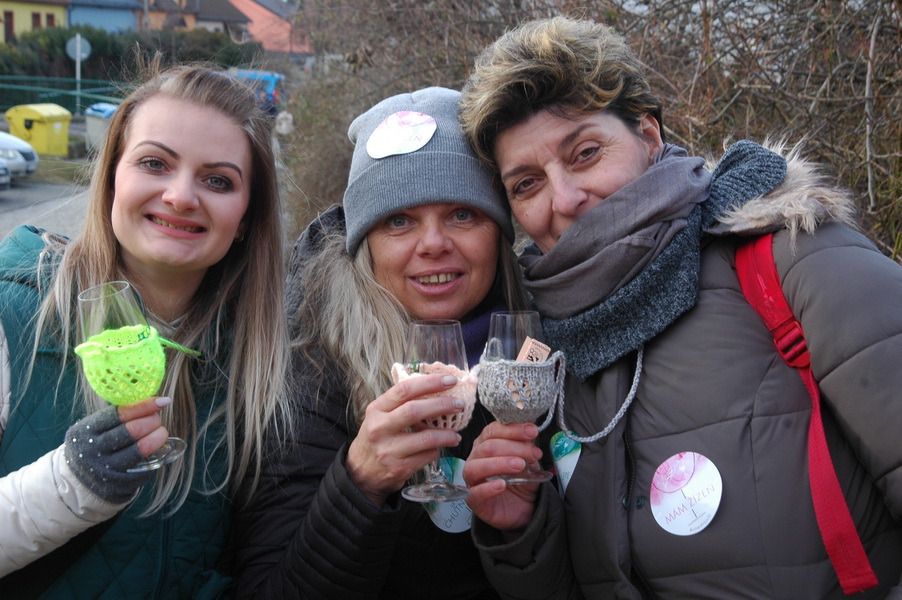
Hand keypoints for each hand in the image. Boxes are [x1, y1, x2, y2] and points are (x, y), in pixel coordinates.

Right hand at [63, 396, 171, 502]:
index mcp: (86, 431)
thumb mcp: (94, 429)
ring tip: (162, 431)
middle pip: (132, 430)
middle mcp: (94, 451)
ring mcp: (106, 469)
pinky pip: (144, 464)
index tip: (162, 401)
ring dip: (157, 437)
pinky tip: (157, 447)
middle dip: (151, 421)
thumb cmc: (95, 445)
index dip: (144, 406)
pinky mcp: (119, 483)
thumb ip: (118, 416)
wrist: (79, 480)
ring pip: (140, 449)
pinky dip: (154, 453)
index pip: (120, 414)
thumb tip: (151, 402)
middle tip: (157, 419)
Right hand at [346, 373, 464, 505]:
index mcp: (376, 409)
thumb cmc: (376, 438)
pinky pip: (427, 456)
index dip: (429, 382)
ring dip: (447, 435)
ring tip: (456, 435)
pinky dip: (436, 451)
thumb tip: (435, 389)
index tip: (450, 380)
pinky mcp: (398, 468)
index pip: (404, 389)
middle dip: (442, 405)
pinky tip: (439, 449)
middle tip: (459, 404)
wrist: (359, 474)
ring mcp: (389, 450)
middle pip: (415, 410)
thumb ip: (400, 404)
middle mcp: (380, 428)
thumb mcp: (379, 416)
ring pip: (426, 438)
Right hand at [463, 421, 542, 531]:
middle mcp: (476, 458)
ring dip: (499, 464)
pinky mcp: (474, 500)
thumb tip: (530, 435)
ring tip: (519, 465)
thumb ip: (526, 447)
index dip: (513, 430)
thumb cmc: (521, 480)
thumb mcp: (528, 461)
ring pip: (476, 467)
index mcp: (486, 443)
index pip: (493, 430)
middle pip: (487, 447)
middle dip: (513, 447)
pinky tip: (502, 485)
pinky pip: (475, 493)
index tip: (532, 431)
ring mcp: (472, 479)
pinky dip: (488, 487)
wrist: (524, 507)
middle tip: (533, 453)